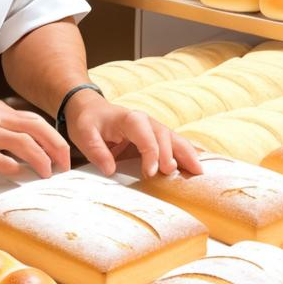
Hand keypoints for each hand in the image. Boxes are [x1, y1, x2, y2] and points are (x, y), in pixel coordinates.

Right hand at [0, 100, 70, 181]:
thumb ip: (7, 136)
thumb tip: (37, 154)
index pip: (35, 120)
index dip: (54, 138)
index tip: (64, 155)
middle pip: (36, 127)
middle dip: (56, 147)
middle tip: (65, 165)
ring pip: (24, 142)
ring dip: (41, 160)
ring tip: (47, 173)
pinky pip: (2, 160)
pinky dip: (15, 169)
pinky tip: (20, 176)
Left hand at [64, 90, 201, 177]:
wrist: (89, 109)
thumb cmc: (87, 121)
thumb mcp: (83, 133)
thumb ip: (96, 150)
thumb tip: (110, 170)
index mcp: (129, 118)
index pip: (145, 136)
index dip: (151, 154)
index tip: (149, 174)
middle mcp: (146, 121)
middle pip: (164, 137)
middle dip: (171, 155)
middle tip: (173, 173)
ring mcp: (153, 129)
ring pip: (174, 139)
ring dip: (187, 154)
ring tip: (198, 172)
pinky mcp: (155, 138)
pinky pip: (174, 144)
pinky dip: (186, 154)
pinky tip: (196, 166)